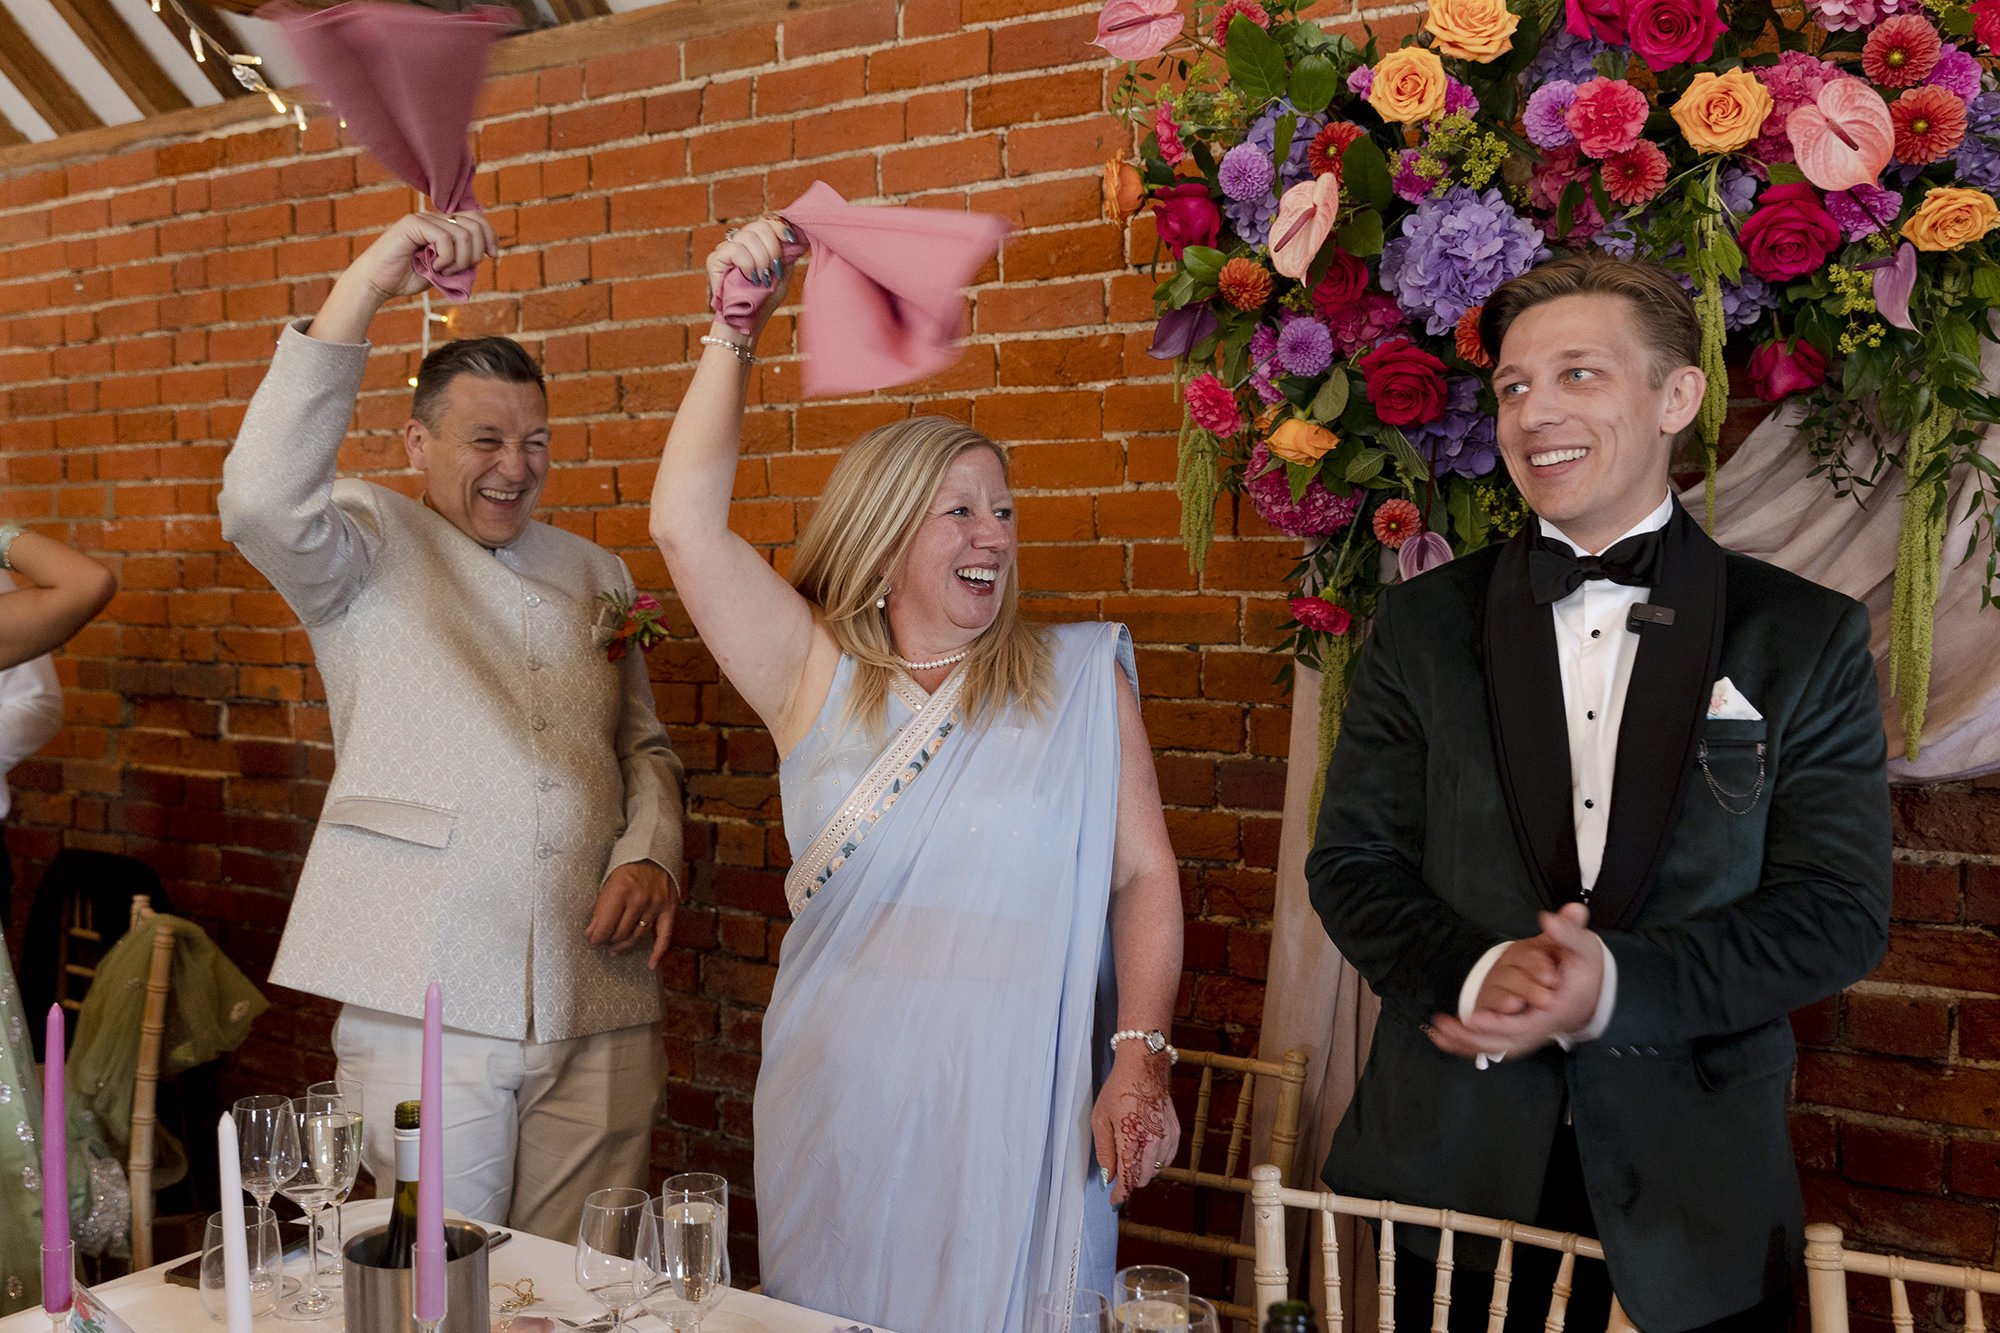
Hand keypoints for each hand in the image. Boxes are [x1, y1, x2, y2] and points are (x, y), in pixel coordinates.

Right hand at [353, 211, 498, 303]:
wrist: (377, 283)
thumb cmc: (407, 278)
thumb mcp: (444, 271)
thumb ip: (462, 261)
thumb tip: (484, 254)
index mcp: (443, 225)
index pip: (477, 219)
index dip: (490, 236)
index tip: (493, 256)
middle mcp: (434, 217)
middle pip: (475, 224)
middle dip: (475, 253)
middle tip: (457, 270)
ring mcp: (424, 218)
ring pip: (463, 234)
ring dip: (459, 260)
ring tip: (442, 271)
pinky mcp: (413, 224)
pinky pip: (446, 239)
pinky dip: (446, 259)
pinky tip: (434, 267)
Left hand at [585, 860, 677, 968]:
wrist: (652, 853)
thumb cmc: (625, 868)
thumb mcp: (608, 883)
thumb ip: (600, 908)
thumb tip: (591, 933)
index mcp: (620, 890)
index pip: (605, 927)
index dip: (596, 937)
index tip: (592, 939)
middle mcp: (639, 898)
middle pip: (621, 933)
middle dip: (609, 940)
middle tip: (604, 941)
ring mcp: (656, 904)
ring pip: (637, 936)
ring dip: (624, 945)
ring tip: (615, 948)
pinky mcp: (669, 908)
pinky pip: (664, 936)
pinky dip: (658, 952)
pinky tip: (651, 965)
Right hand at [702, 215, 795, 343]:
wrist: (750, 320)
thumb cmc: (766, 300)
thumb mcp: (783, 273)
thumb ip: (787, 253)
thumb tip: (799, 235)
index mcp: (757, 242)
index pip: (767, 220)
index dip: (780, 226)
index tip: (791, 240)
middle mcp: (740, 242)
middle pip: (759, 226)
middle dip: (773, 247)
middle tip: (775, 269)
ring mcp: (727, 249)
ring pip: (748, 236)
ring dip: (761, 259)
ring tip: (763, 278)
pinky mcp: (715, 259)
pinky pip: (735, 249)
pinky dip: (747, 263)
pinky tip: (750, 278)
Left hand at [1090, 1046, 1179, 1205]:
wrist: (1144, 1068)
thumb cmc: (1118, 1090)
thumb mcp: (1101, 1120)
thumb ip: (1105, 1151)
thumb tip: (1109, 1177)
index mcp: (1132, 1139)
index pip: (1127, 1180)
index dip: (1119, 1194)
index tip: (1112, 1201)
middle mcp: (1153, 1142)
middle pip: (1142, 1179)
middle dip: (1128, 1181)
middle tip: (1116, 1175)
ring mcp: (1167, 1138)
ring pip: (1155, 1171)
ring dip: (1141, 1171)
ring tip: (1129, 1155)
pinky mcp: (1175, 1133)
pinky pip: (1166, 1159)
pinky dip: (1155, 1161)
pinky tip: (1144, 1149)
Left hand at [1428, 904, 1603, 1060]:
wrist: (1595, 990)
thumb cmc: (1585, 967)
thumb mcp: (1584, 947)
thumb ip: (1567, 932)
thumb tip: (1549, 918)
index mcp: (1555, 1010)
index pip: (1523, 1024)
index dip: (1498, 1024)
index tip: (1473, 1018)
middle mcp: (1542, 1028)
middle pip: (1504, 1041)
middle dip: (1472, 1037)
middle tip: (1444, 1024)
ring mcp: (1531, 1034)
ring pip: (1496, 1047)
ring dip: (1465, 1043)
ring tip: (1436, 1033)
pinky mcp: (1521, 1033)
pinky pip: (1493, 1046)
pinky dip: (1468, 1046)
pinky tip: (1442, 1039)